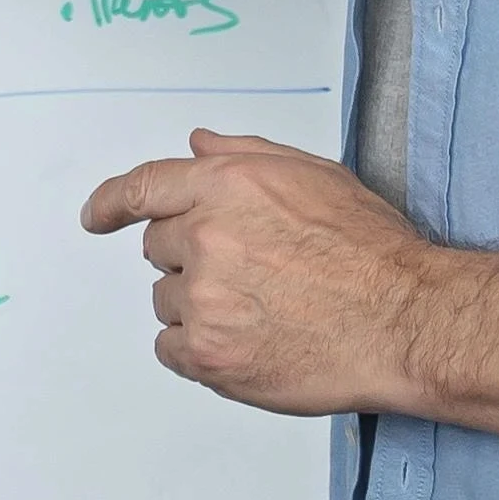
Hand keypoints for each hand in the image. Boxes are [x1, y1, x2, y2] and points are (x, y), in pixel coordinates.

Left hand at [76, 132, 425, 417]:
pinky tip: (245, 342)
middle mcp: (206, 237)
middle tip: (247, 273)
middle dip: (190, 256)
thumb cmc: (372, 252)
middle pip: (158, 246)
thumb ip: (245, 156)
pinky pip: (170, 348)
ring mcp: (203, 298)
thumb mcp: (316, 176)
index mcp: (227, 186)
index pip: (143, 187)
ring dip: (198, 304)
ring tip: (261, 310)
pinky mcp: (207, 354)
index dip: (111, 203)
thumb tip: (198, 145)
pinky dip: (197, 348)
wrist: (402, 321)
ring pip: (166, 299)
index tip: (97, 216)